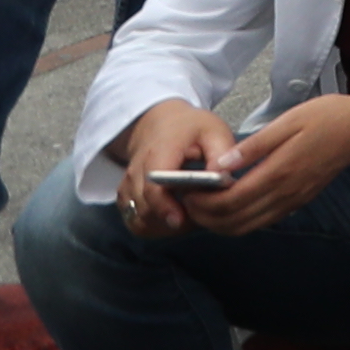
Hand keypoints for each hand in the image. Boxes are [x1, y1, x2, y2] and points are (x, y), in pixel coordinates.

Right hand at [113, 102, 238, 238]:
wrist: (159, 123)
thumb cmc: (191, 128)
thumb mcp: (214, 130)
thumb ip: (221, 153)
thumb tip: (223, 177)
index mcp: (159, 152)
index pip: (153, 186)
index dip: (164, 207)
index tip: (181, 220)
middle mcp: (137, 170)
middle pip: (145, 208)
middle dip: (171, 220)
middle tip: (199, 218)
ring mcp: (127, 185)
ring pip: (138, 219)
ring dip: (163, 226)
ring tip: (190, 217)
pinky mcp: (125, 196)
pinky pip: (134, 221)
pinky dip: (154, 227)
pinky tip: (175, 217)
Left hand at [179, 94, 349, 232]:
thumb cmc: (328, 117)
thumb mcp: (289, 120)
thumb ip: (253, 146)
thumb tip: (220, 165)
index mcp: (279, 172)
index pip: (230, 202)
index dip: (203, 203)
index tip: (186, 192)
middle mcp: (285, 194)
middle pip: (234, 222)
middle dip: (205, 217)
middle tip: (188, 201)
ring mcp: (292, 201)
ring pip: (246, 227)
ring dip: (220, 223)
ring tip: (205, 204)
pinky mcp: (297, 202)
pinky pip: (261, 221)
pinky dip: (239, 220)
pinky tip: (230, 204)